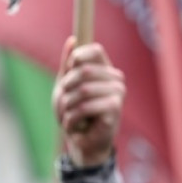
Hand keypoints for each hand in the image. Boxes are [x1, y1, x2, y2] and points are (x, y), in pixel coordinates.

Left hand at [52, 38, 125, 167]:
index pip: (95, 50)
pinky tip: (72, 126)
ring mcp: (118, 93)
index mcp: (105, 70)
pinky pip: (85, 107)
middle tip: (63, 103)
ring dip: (66, 107)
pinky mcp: (114, 108)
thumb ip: (68, 66)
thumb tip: (72, 40)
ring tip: (66, 116)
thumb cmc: (75, 113)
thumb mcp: (66, 87)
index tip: (68, 72)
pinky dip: (71, 119)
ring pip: (82, 90)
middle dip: (66, 88)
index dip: (77, 57)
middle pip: (83, 71)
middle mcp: (115, 78)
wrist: (82, 142)